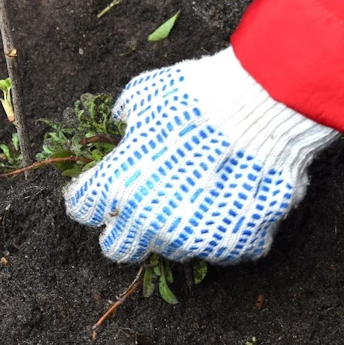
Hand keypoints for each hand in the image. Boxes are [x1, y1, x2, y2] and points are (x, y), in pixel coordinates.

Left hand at [63, 47, 338, 263]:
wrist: (260, 105)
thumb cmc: (196, 97)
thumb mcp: (142, 98)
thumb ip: (125, 126)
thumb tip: (124, 132)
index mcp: (118, 186)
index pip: (83, 209)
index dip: (90, 195)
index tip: (100, 185)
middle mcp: (151, 222)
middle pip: (117, 248)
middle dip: (122, 227)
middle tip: (140, 201)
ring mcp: (195, 239)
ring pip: (169, 248)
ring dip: (173, 225)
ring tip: (195, 189)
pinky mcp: (235, 245)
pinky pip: (218, 245)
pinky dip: (220, 226)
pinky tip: (229, 195)